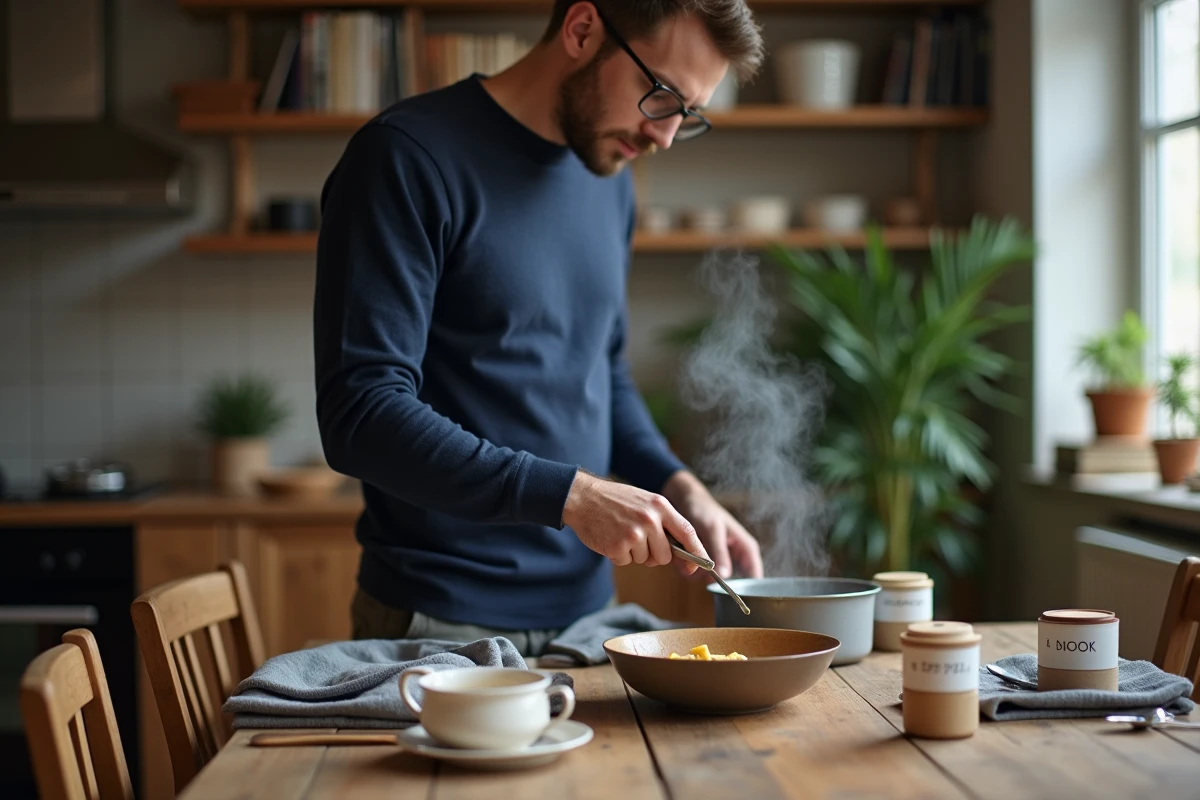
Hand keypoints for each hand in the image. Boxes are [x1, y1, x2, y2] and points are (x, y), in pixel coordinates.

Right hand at [562, 471, 708, 572]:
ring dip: (634, 553)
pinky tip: (611, 538)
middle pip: (665, 555)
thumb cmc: (615, 500)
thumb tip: (680, 551)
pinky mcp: (618, 546)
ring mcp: (634, 534)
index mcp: (660, 506)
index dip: (697, 550)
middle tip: (638, 539)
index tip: (704, 564)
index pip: (687, 531)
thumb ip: (663, 521)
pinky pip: (626, 562)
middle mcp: (649, 519)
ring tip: (621, 533)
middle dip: (654, 554)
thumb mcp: (644, 501)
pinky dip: (619, 555)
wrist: (582, 497)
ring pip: (645, 560)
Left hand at [662, 471, 762, 579]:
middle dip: (708, 577)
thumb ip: (719, 553)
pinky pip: (696, 574)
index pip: (755, 577)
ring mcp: (719, 561)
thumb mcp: (713, 530)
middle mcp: (735, 557)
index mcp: (746, 549)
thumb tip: (725, 576)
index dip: (745, 588)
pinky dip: (686, 568)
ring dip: (694, 571)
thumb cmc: (704, 511)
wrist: (685, 500)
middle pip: (728, 582)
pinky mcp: (704, 562)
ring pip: (709, 580)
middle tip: (695, 565)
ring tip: (683, 554)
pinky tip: (679, 555)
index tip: (727, 591)